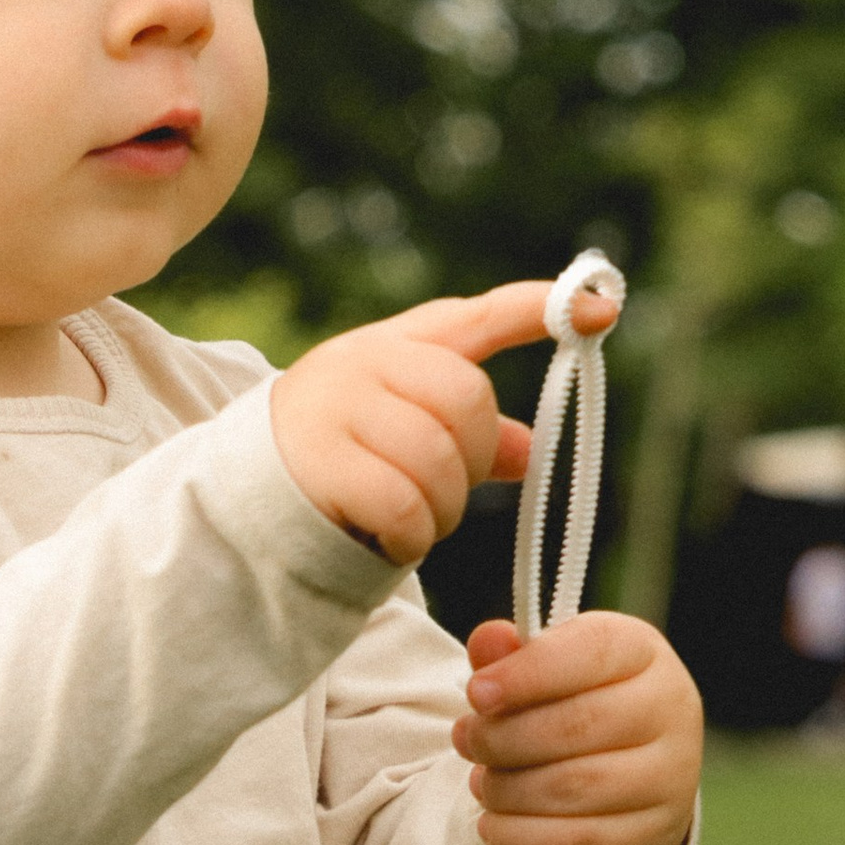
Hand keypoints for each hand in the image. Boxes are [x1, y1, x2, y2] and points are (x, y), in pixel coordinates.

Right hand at [269, 281, 617, 565]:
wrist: (240, 494)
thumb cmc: (340, 456)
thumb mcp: (402, 429)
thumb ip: (464, 432)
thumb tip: (530, 449)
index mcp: (392, 345)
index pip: (475, 316)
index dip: (540, 308)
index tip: (604, 307)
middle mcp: (363, 361)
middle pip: (464, 400)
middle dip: (468, 457)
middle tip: (437, 487)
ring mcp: (337, 407)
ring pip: (438, 457)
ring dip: (442, 507)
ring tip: (412, 518)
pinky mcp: (320, 461)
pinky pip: (404, 503)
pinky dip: (412, 534)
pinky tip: (390, 537)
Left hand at [454, 611, 702, 844]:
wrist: (634, 777)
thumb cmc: (577, 704)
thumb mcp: (548, 667)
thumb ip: (513, 653)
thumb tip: (488, 640)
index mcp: (642, 652)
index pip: (591, 651)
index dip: (527, 673)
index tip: (475, 693)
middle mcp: (670, 710)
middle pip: (579, 724)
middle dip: (504, 737)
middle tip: (465, 740)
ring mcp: (671, 778)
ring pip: (576, 787)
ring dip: (508, 789)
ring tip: (480, 782)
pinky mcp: (654, 836)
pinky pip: (579, 843)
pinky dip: (522, 838)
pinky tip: (493, 825)